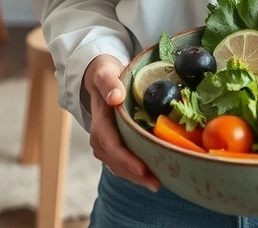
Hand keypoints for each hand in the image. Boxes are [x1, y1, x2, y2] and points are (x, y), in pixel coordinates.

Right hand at [82, 54, 160, 192]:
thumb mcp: (106, 73)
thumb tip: (115, 97)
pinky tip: (151, 175)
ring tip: (157, 183)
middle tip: (157, 183)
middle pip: (117, 162)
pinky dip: (135, 171)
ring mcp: (105, 144)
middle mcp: (99, 138)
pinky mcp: (114, 146)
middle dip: (135, 174)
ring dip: (136, 177)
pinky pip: (123, 163)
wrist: (100, 77)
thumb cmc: (105, 74)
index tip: (144, 169)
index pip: (112, 146)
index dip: (127, 160)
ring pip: (119, 167)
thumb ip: (109, 84)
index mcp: (99, 123)